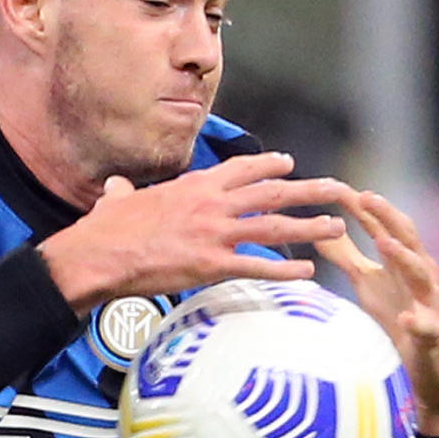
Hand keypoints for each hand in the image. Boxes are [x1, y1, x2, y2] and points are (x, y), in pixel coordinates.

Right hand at [37, 154, 352, 309]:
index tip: (288, 163)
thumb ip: (125, 192)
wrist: (100, 254)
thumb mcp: (118, 200)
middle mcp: (212, 205)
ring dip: (309, 227)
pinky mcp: (211, 265)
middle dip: (309, 190)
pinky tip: (306, 273)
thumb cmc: (106, 229)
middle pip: (272, 193)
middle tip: (338, 190)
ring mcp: (215, 234)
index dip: (270, 165)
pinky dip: (284, 270)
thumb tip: (115, 189)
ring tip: (335, 228)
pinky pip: (257, 267)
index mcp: (194, 186)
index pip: (242, 169)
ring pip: (274, 226)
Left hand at [318, 191, 438, 437]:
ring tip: (385, 243)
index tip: (339, 186)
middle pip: (407, 239)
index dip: (364, 207)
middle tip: (366, 197)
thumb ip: (349, 257)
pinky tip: (409, 320)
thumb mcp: (368, 284)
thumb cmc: (398, 319)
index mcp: (402, 263)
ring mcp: (431, 305)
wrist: (430, 370)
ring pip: (422, 276)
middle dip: (388, 217)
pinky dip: (420, 323)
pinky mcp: (434, 338)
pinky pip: (429, 328)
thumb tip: (321, 231)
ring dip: (405, 257)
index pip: (384, 227)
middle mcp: (420, 277)